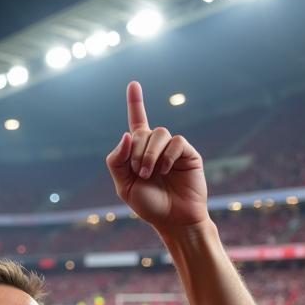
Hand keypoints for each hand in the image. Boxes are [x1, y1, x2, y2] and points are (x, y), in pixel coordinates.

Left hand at [105, 82, 209, 235]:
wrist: (173, 220)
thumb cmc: (149, 205)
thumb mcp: (124, 186)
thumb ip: (117, 161)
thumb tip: (126, 134)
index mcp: (139, 153)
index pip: (137, 122)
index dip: (136, 102)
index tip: (133, 84)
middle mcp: (156, 147)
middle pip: (140, 132)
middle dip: (136, 152)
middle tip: (140, 173)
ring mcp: (172, 149)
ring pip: (158, 133)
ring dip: (149, 154)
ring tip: (151, 174)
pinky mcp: (187, 153)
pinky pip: (175, 142)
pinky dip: (167, 156)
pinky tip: (166, 171)